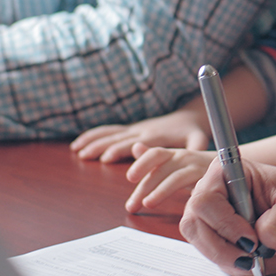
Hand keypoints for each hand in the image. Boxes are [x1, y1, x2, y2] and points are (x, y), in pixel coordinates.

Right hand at [70, 101, 208, 161]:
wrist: (190, 116)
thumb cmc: (193, 131)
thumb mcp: (199, 138)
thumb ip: (196, 147)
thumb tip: (192, 159)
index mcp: (156, 135)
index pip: (135, 143)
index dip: (120, 149)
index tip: (106, 157)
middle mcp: (142, 130)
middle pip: (118, 138)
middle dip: (101, 147)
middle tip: (84, 156)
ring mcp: (135, 128)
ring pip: (110, 133)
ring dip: (93, 140)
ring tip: (77, 150)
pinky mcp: (131, 129)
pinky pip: (109, 131)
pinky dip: (94, 135)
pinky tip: (79, 143)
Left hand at [125, 143, 212, 213]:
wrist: (230, 167)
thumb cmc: (197, 167)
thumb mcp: (173, 161)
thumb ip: (153, 158)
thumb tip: (135, 148)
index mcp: (173, 154)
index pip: (154, 154)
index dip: (141, 164)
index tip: (130, 178)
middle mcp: (184, 158)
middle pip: (160, 169)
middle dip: (143, 188)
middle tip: (131, 205)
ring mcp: (197, 167)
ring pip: (175, 178)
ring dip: (160, 191)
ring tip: (148, 204)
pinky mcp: (208, 179)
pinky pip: (194, 188)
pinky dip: (184, 198)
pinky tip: (176, 207)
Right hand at [181, 159, 275, 275]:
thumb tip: (260, 243)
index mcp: (230, 172)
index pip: (204, 200)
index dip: (224, 224)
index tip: (252, 239)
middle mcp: (217, 194)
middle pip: (195, 227)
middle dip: (226, 250)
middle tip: (257, 258)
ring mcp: (217, 220)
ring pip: (207, 249)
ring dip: (240, 262)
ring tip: (275, 256)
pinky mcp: (225, 242)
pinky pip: (222, 262)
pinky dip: (246, 268)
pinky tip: (271, 259)